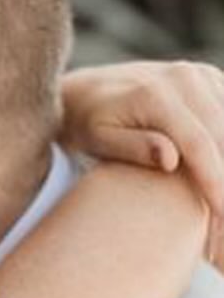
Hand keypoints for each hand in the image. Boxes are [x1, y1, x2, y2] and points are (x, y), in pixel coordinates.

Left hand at [60, 60, 223, 219]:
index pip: (198, 145)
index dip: (216, 182)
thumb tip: (170, 159)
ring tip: (218, 209)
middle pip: (223, 137)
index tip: (223, 214)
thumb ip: (133, 148)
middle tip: (219, 222)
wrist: (88, 90)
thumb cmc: (87, 124)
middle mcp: (183, 78)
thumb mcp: (98, 140)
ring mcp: (200, 76)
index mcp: (155, 96)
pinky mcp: (210, 79)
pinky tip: (219, 177)